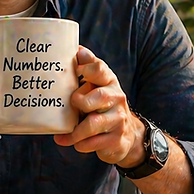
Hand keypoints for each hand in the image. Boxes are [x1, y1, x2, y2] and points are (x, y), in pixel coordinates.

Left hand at [53, 46, 145, 166]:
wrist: (128, 135)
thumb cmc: (104, 106)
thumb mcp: (99, 86)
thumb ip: (88, 69)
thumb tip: (76, 49)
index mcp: (109, 82)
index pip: (100, 69)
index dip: (88, 66)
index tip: (79, 66)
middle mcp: (117, 98)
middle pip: (97, 97)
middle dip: (80, 102)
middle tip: (73, 106)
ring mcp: (118, 120)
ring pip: (93, 124)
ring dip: (75, 131)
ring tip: (65, 135)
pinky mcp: (116, 140)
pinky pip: (93, 142)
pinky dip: (79, 144)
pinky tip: (72, 142)